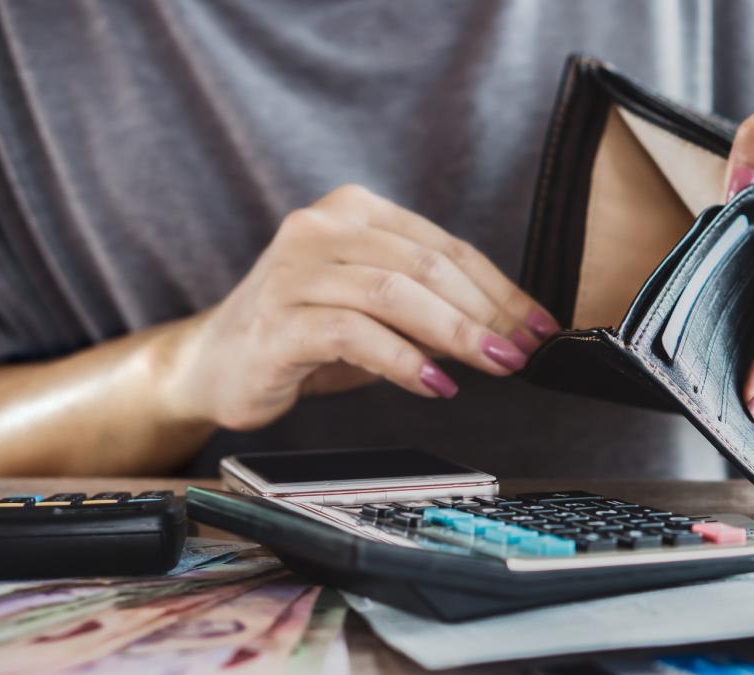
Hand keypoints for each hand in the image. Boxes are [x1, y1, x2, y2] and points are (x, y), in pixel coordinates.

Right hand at [163, 184, 560, 429]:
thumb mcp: (376, 311)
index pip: (445, 247)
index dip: (500, 289)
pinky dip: (403, 360)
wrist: (215, 364)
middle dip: (487, 312)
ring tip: (493, 363)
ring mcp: (294, 271)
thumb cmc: (306, 335)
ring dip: (455, 333)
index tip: (539, 326)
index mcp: (353, 212)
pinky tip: (435, 384)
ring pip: (394, 292)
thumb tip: (507, 331)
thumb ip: (430, 307)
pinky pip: (353, 333)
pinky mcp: (278, 321)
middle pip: (426, 265)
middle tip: (523, 351)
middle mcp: (321, 228)